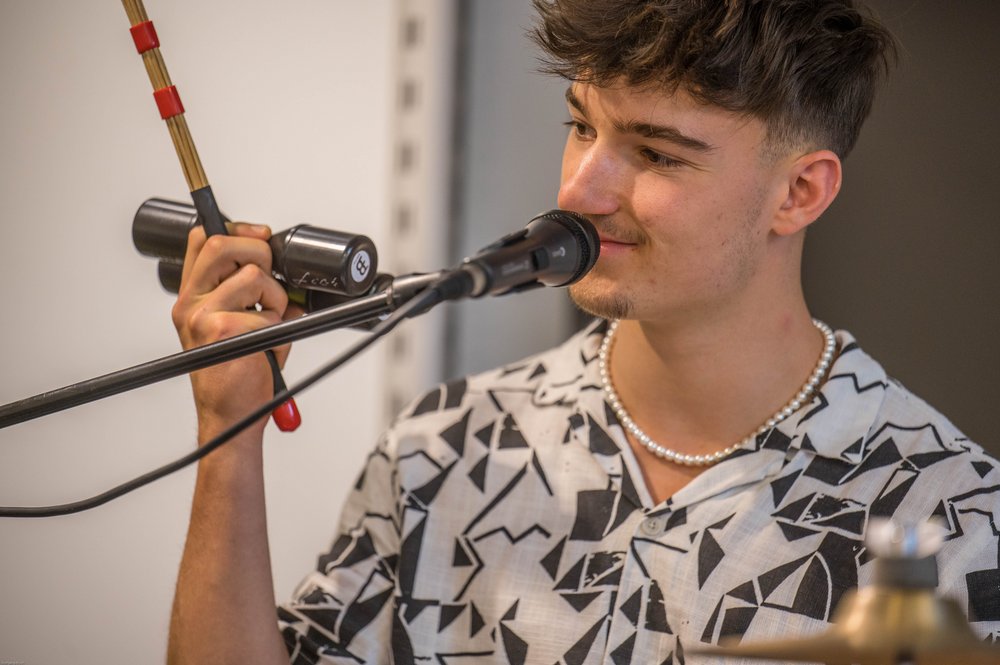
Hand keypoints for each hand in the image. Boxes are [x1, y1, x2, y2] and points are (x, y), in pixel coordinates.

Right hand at [171, 222, 296, 436]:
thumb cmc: (235, 374)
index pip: (202, 240)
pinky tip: (267, 349)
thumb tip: (282, 274)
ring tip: (270, 326)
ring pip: (254, 277)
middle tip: (271, 282)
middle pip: (222, 244)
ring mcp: (202, 316)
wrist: (229, 414)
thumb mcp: (239, 327)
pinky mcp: (223, 330)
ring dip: (276, 300)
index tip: (260, 235)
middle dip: (259, 253)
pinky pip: (267, 314)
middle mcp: (191, 303)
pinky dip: (278, 331)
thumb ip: (252, 296)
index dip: (236, 229)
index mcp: (192, 297)